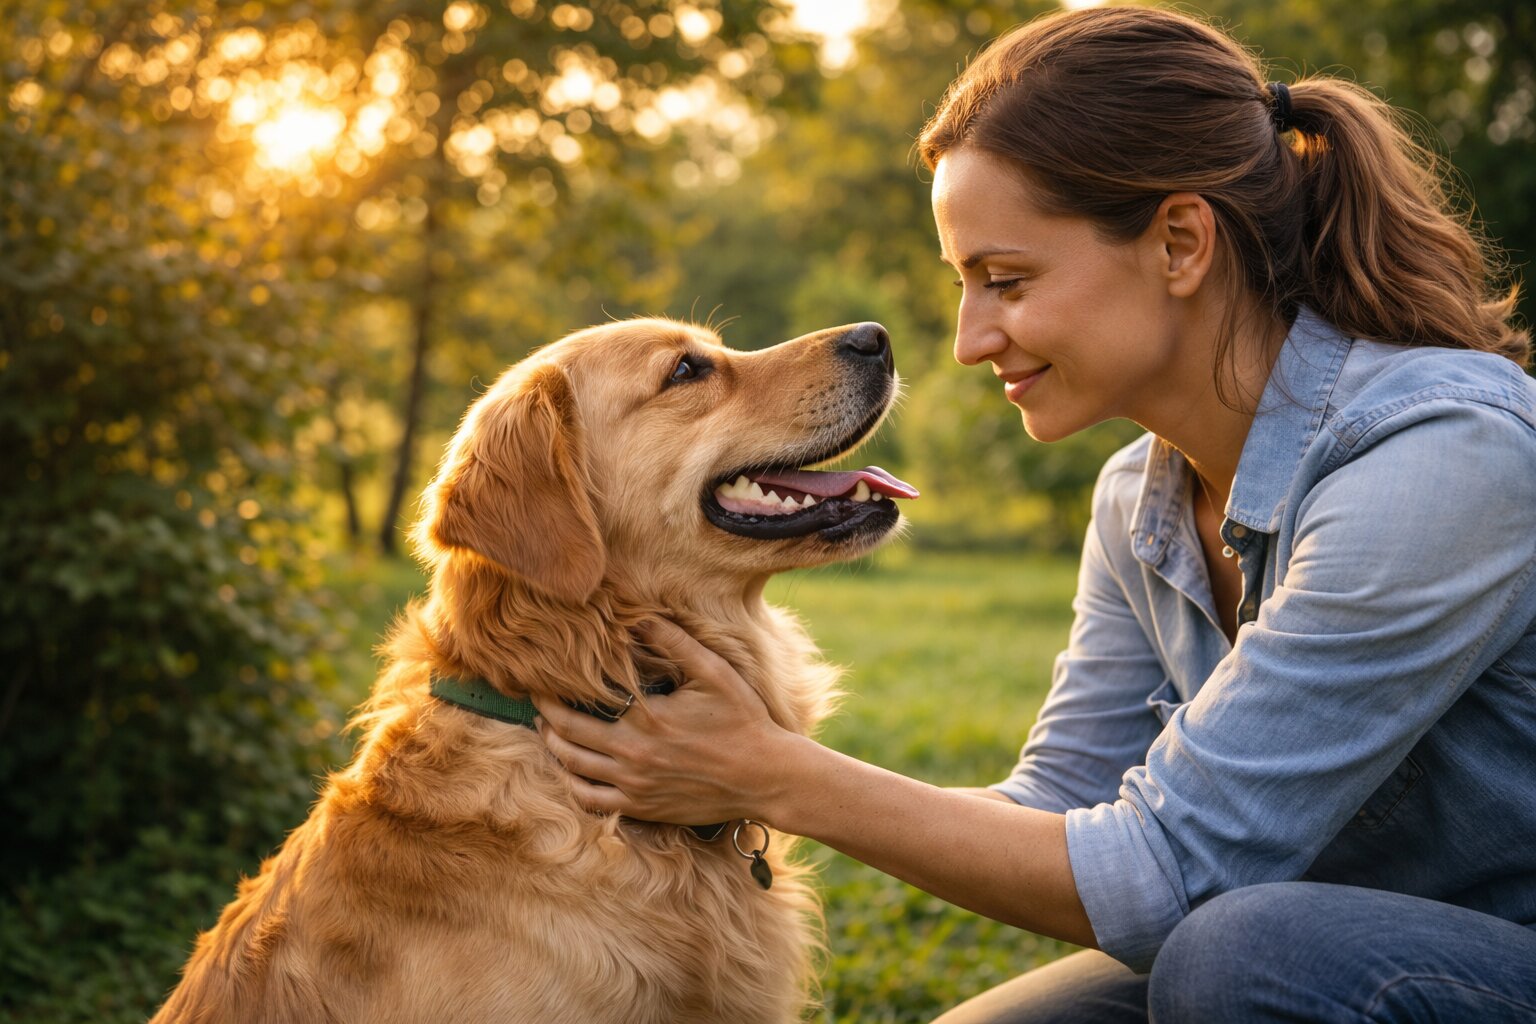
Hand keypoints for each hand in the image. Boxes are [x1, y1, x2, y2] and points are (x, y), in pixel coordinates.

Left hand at [532, 619, 798, 824]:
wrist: (765, 776)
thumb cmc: (743, 720)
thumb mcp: (714, 673)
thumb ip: (675, 643)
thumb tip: (640, 620)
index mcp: (645, 719)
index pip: (579, 708)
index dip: (551, 696)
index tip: (540, 683)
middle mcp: (633, 756)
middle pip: (567, 739)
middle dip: (546, 720)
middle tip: (536, 705)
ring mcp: (636, 787)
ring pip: (574, 772)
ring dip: (555, 751)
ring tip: (549, 735)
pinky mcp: (644, 809)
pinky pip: (593, 802)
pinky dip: (575, 786)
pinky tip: (574, 773)